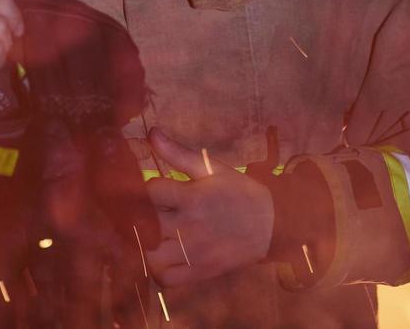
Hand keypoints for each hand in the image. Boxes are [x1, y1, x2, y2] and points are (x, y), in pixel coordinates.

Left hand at [142, 128, 274, 285]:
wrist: (273, 225)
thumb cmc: (240, 192)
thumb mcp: (212, 168)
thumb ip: (178, 153)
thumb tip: (151, 132)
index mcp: (192, 197)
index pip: (150, 192)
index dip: (142, 188)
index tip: (144, 189)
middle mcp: (190, 227)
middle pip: (144, 225)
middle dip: (136, 218)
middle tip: (137, 214)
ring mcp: (194, 253)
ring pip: (150, 256)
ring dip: (143, 246)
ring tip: (148, 235)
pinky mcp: (200, 272)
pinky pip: (166, 278)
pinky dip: (157, 270)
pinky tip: (160, 256)